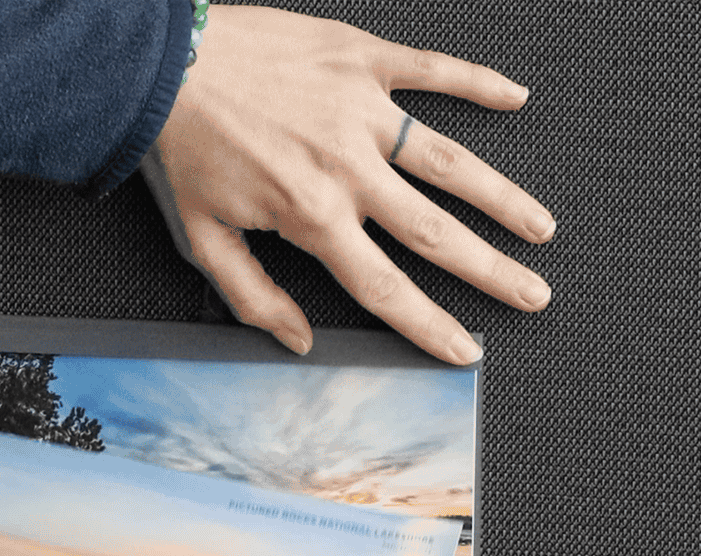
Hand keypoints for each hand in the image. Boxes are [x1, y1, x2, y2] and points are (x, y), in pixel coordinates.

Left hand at [141, 5, 554, 365]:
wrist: (159, 61)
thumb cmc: (178, 145)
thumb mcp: (201, 237)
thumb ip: (253, 294)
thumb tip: (297, 340)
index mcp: (312, 215)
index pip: (386, 287)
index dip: (431, 326)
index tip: (466, 350)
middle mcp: (348, 167)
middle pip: (437, 232)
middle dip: (492, 271)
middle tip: (535, 294)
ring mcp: (362, 110)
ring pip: (450, 161)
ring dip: (502, 198)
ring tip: (541, 227)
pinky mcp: (361, 60)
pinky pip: (432, 71)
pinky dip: (477, 83)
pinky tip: (516, 99)